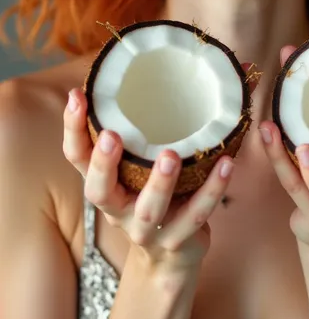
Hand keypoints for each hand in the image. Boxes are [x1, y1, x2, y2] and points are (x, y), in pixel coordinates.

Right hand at [63, 87, 233, 269]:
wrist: (173, 256)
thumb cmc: (160, 189)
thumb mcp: (150, 158)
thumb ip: (167, 116)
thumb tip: (216, 62)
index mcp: (106, 181)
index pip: (77, 156)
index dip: (73, 128)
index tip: (77, 95)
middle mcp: (118, 206)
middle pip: (98, 190)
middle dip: (103, 163)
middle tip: (113, 135)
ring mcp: (146, 228)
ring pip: (148, 209)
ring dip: (160, 183)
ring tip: (172, 155)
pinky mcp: (178, 239)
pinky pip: (195, 215)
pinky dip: (212, 190)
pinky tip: (226, 163)